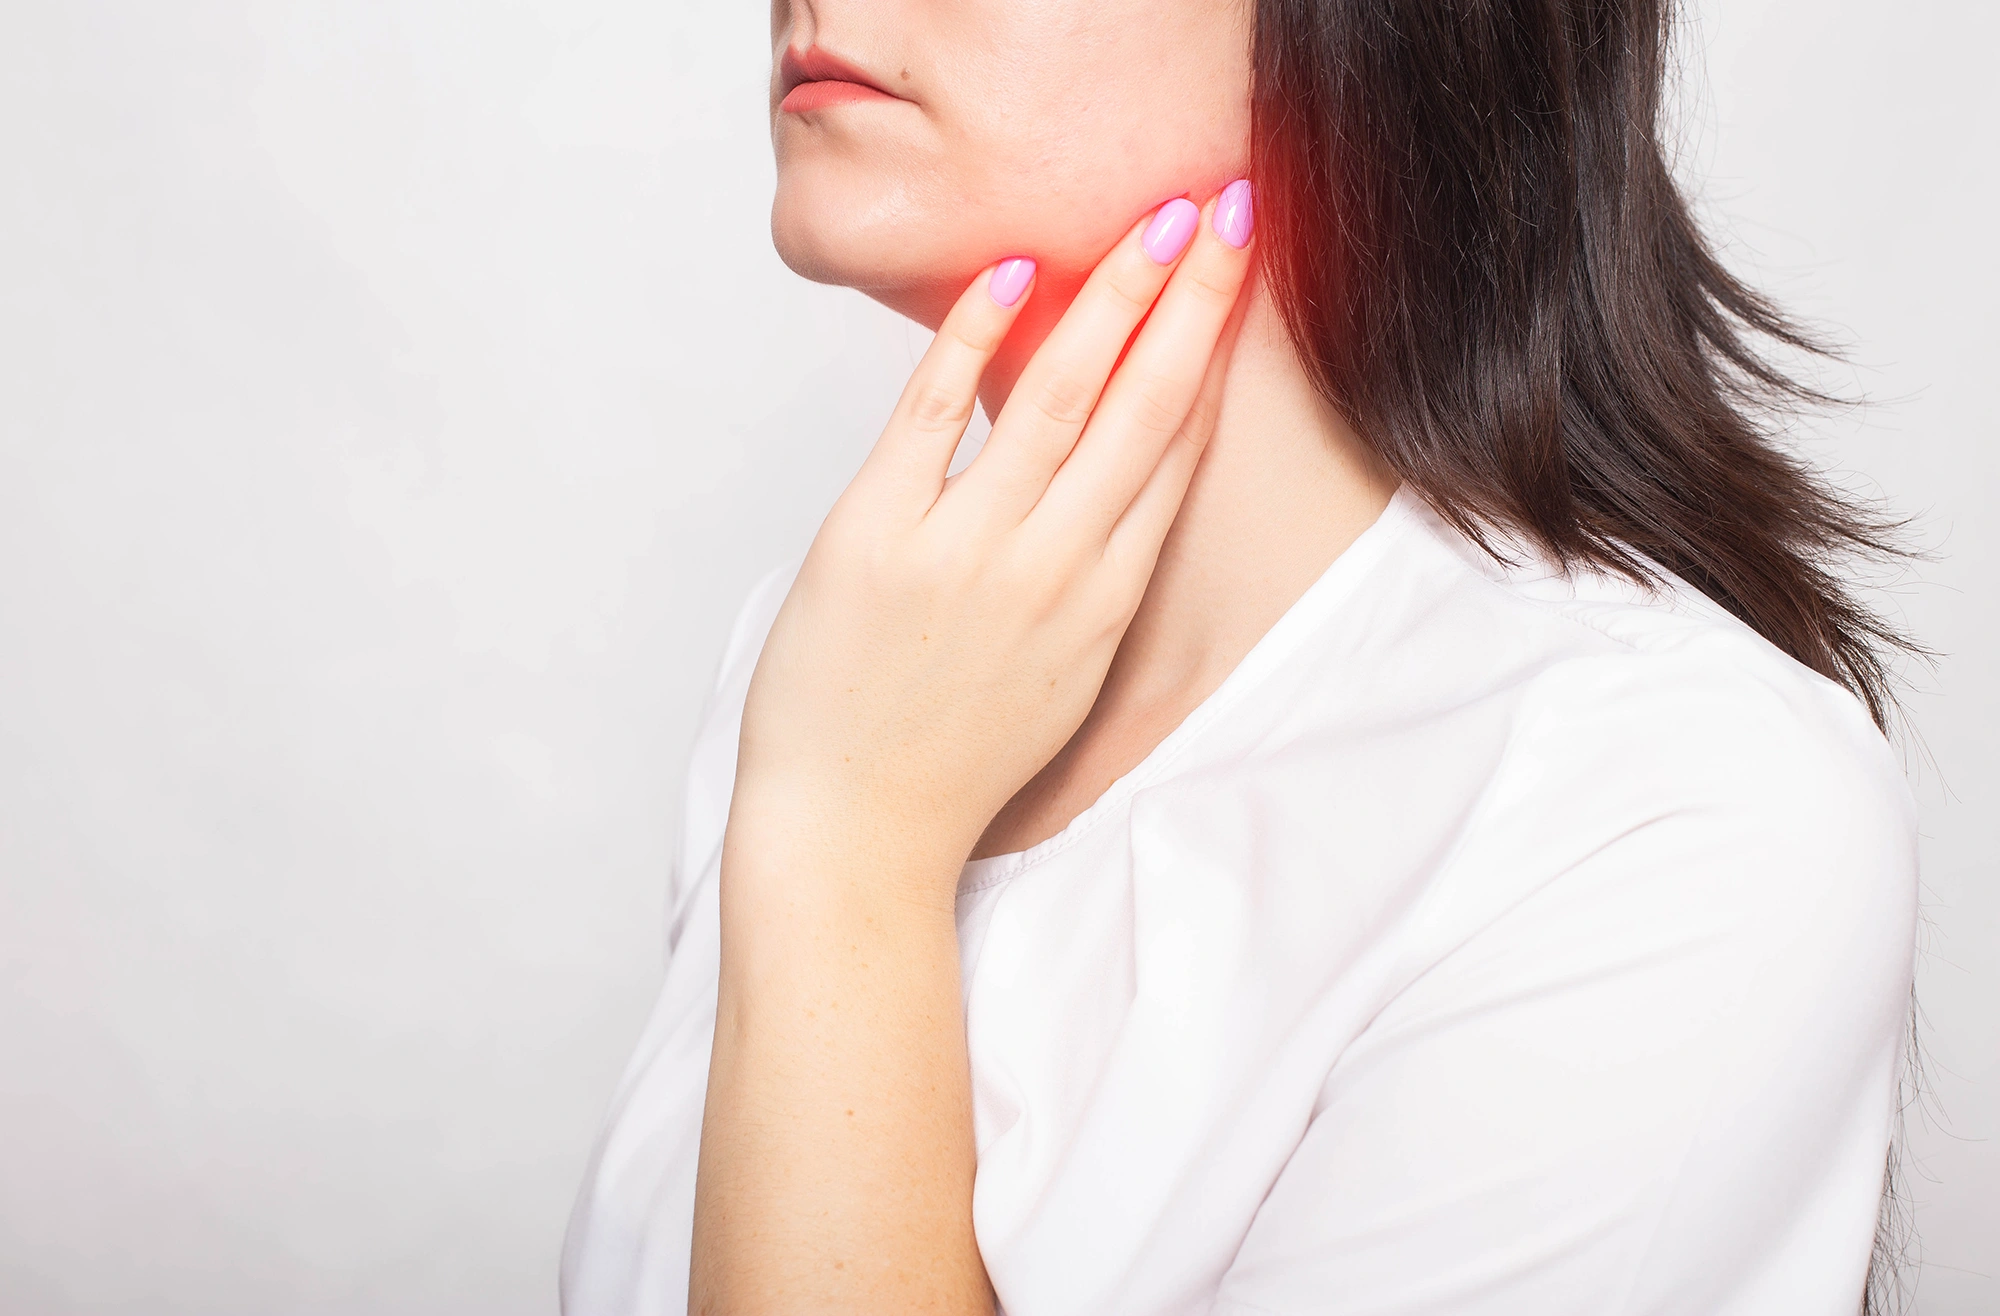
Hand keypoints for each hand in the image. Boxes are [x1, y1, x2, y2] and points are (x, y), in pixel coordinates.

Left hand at [734, 183, 1257, 884]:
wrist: (855, 837)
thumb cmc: (949, 761)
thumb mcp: (1054, 675)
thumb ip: (1086, 578)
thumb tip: (1098, 488)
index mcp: (1103, 603)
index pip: (1176, 453)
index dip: (1213, 354)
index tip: (1239, 278)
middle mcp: (1054, 569)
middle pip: (1146, 408)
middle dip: (1194, 298)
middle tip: (1231, 206)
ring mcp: (968, 551)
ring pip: (1062, 397)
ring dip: (1114, 296)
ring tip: (1154, 219)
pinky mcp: (878, 537)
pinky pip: (934, 413)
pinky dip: (973, 336)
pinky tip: (1012, 272)